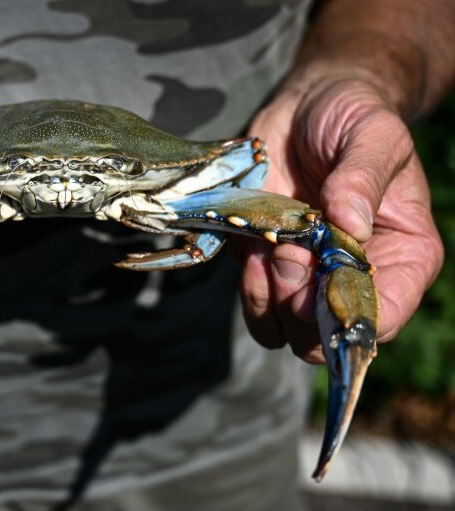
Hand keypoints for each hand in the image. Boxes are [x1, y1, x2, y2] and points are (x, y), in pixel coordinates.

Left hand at [243, 75, 443, 362]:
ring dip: (269, 299)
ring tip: (270, 250)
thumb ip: (363, 177)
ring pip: (284, 332)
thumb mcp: (373, 134)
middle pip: (326, 336)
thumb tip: (349, 223)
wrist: (305, 106)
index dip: (347, 315)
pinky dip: (247, 285)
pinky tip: (251, 246)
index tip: (320, 283)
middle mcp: (354, 277)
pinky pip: (254, 303)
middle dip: (302, 307)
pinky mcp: (266, 266)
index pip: (383, 316)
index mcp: (402, 256)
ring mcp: (307, 276)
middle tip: (289, 257)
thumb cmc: (353, 117)